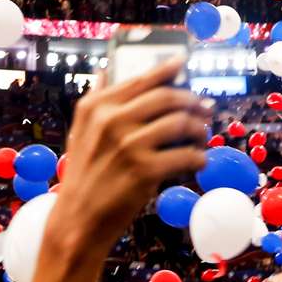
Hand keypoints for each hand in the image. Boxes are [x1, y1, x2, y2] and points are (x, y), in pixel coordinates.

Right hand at [56, 59, 209, 245]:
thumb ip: (95, 99)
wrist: (78, 219)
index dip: (168, 69)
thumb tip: (104, 71)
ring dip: (199, 129)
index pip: (141, 79)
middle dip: (192, 101)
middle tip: (204, 108)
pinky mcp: (145, 171)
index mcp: (98, 107)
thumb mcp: (80, 131)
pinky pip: (185, 156)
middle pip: (167, 97)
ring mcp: (130, 145)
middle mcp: (113, 121)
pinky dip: (198, 157)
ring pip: (181, 123)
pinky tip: (198, 161)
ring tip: (201, 136)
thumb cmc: (82, 174)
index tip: (184, 63)